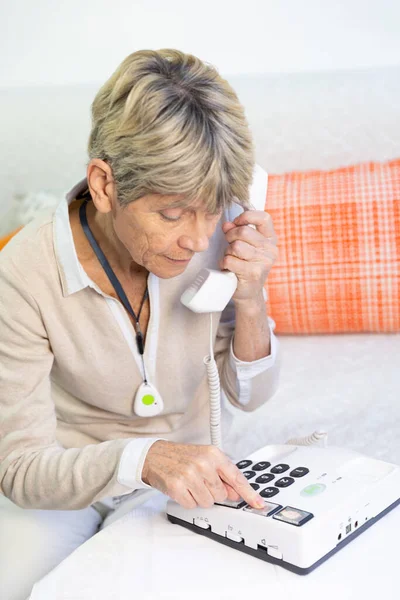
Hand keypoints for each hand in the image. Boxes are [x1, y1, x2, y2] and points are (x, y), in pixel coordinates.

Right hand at [141, 440, 265, 509]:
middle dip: (212, 492)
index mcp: (213, 454)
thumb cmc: (181, 457)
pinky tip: (182, 489)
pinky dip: (188, 500)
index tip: (258, 504)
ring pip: (208, 502)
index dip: (249, 493)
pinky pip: (192, 505)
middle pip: (221, 495)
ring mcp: (190, 475)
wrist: (155, 456)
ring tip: (190, 484)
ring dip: (200, 497)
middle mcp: (203, 463)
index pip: (236, 477)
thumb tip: (235, 493)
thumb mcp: (205, 458)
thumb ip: (223, 475)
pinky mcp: (177, 487)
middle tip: (200, 481)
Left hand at [219, 210, 277, 302]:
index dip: (247, 217)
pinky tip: (228, 268)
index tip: (236, 223)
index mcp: (271, 239)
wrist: (248, 292)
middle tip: (229, 245)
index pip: (264, 218)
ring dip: (227, 251)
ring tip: (230, 258)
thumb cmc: (244, 265)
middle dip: (230, 236)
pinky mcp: (253, 274)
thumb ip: (236, 231)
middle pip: (244, 231)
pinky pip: (230, 260)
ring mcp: (264, 262)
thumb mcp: (244, 245)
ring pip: (236, 246)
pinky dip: (223, 263)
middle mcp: (271, 250)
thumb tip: (227, 224)